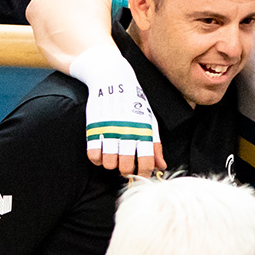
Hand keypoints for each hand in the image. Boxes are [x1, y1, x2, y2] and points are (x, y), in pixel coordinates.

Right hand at [71, 42, 162, 175]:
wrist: (113, 79)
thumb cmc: (134, 102)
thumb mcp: (149, 121)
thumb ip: (155, 145)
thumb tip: (161, 166)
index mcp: (144, 131)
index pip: (146, 162)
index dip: (143, 173)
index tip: (140, 175)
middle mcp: (128, 132)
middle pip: (125, 167)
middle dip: (126, 171)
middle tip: (125, 166)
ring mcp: (110, 131)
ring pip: (109, 164)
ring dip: (110, 165)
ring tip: (113, 158)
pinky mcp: (94, 127)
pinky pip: (93, 155)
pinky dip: (96, 159)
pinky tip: (101, 153)